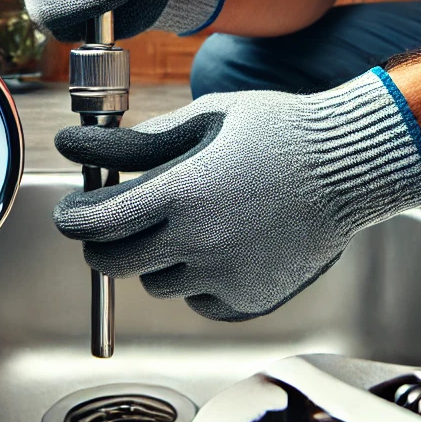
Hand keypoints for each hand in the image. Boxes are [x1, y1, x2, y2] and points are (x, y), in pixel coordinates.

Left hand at [52, 69, 420, 320]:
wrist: (347, 167)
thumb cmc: (277, 132)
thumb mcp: (203, 120)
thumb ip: (134, 142)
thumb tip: (73, 145)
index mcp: (182, 194)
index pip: (94, 223)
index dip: (74, 216)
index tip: (76, 208)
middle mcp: (199, 244)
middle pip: (113, 263)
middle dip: (105, 241)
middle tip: (121, 218)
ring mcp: (225, 279)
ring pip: (156, 283)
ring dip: (157, 258)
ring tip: (194, 221)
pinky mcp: (247, 302)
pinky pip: (198, 300)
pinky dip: (198, 280)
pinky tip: (225, 245)